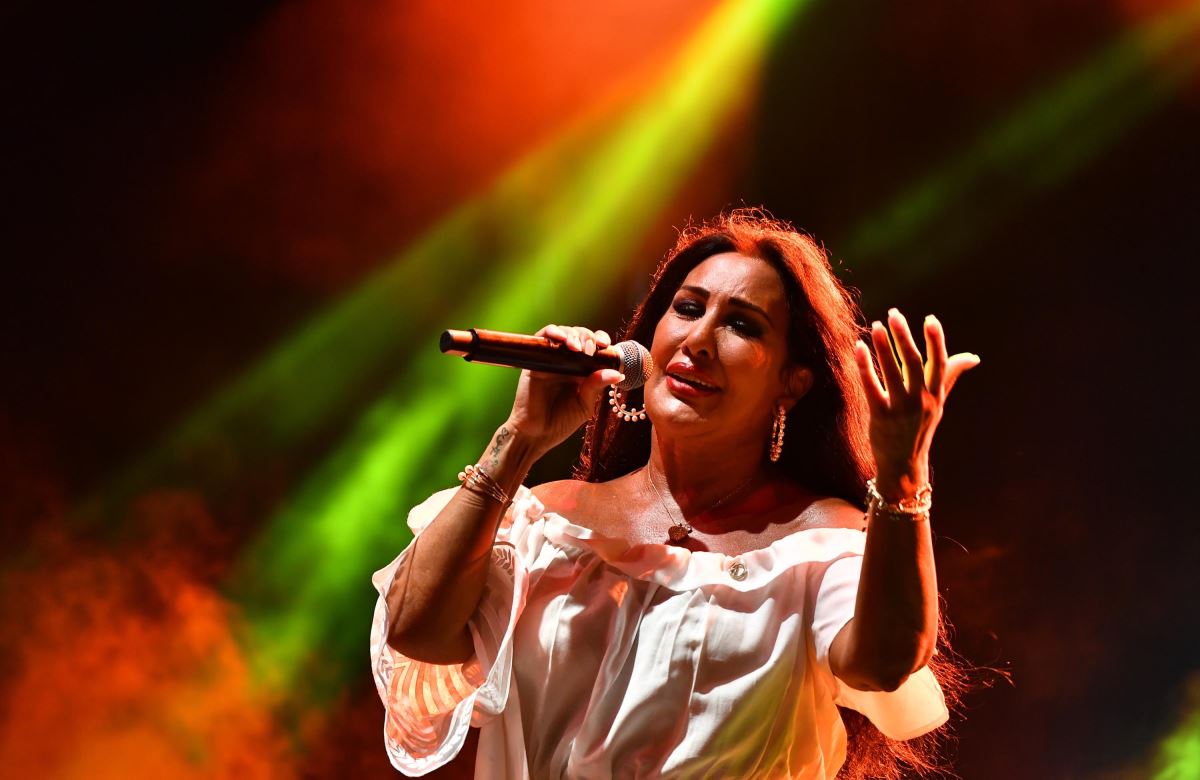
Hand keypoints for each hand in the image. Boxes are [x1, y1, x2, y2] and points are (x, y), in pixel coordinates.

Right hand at [505, 324, 622, 455]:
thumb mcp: (585, 404)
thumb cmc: (561, 422)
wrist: (537, 435)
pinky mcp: (534, 360)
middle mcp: (567, 362)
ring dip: (573, 335)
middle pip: (580, 336)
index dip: (601, 341)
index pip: (594, 347)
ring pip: (563, 333)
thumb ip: (597, 386)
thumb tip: (617, 373)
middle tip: (590, 350)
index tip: (608, 346)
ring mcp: (550, 359)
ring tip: (577, 347)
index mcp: (582, 370)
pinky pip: (542, 338)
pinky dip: (553, 332)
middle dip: (588, 338)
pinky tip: (562, 339)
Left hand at [853, 309, 978, 499]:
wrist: (904, 464)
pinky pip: (871, 387)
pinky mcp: (880, 416)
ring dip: (883, 346)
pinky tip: (858, 348)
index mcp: (936, 394)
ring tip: (876, 326)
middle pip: (913, 362)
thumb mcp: (938, 403)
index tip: (930, 318)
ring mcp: (901, 408)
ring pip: (892, 371)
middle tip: (894, 314)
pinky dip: (865, 366)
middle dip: (904, 336)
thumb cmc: (920, 428)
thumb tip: (973, 358)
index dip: (936, 340)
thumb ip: (950, 376)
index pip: (939, 363)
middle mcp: (921, 400)